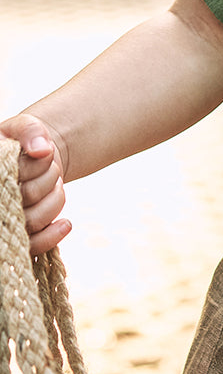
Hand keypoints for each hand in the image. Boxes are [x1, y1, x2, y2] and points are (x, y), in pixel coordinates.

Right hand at [1, 113, 70, 253]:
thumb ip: (30, 131)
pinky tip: (65, 223)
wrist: (31, 160)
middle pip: (27, 197)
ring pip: (33, 222)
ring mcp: (4, 221)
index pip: (14, 176)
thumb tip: (43, 149)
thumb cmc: (22, 142)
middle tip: (51, 168)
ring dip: (55, 201)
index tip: (45, 152)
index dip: (37, 165)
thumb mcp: (24, 127)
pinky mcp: (17, 236)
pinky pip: (32, 246)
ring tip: (56, 185)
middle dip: (49, 178)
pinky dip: (52, 236)